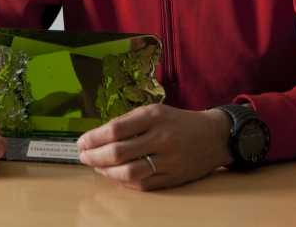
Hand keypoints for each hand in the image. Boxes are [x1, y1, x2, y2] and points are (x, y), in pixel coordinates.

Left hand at [77, 104, 232, 190]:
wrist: (214, 135)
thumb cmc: (179, 122)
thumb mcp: (156, 110)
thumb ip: (130, 121)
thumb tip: (100, 134)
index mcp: (154, 116)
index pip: (115, 129)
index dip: (94, 138)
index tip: (81, 142)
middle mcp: (161, 137)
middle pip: (118, 152)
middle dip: (94, 156)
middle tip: (83, 156)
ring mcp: (168, 159)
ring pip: (128, 172)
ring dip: (106, 172)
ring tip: (97, 167)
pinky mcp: (173, 177)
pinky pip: (143, 185)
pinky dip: (124, 182)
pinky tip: (116, 176)